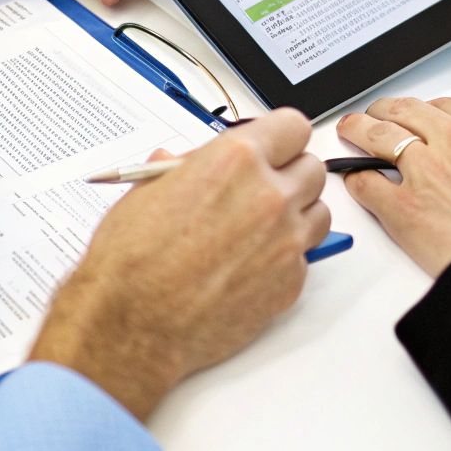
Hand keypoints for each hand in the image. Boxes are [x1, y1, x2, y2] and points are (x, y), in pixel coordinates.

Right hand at [29, 110, 330, 419]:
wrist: (131, 322)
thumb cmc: (131, 260)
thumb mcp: (148, 190)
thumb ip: (182, 169)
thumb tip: (185, 162)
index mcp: (236, 160)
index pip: (293, 128)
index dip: (280, 139)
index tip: (273, 149)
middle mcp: (269, 196)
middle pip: (312, 169)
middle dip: (289, 176)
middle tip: (261, 191)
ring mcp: (286, 241)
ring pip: (320, 212)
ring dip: (297, 216)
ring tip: (259, 230)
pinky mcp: (290, 283)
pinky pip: (305, 258)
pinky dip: (284, 259)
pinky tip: (248, 267)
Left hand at [339, 96, 450, 277]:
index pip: (448, 106)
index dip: (429, 112)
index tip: (421, 118)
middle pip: (406, 111)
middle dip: (386, 110)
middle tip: (376, 114)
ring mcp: (425, 170)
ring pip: (377, 135)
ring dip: (359, 129)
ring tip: (349, 130)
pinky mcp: (402, 206)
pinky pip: (366, 183)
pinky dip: (354, 179)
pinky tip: (351, 179)